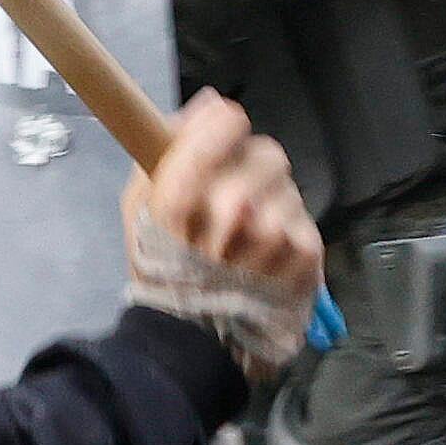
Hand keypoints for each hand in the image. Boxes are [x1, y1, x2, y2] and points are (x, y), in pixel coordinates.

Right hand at [121, 91, 325, 375]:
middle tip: (237, 192)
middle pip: (265, 153)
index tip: (224, 129)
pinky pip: (303, 217)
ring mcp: (274, 235)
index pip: (221, 127)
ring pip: (288, 185)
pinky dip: (289, 230)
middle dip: (252, 167)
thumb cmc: (162, 268)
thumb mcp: (141, 208)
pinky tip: (268, 254)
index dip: (225, 123)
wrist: (196, 340)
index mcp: (182, 198)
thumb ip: (167, 150)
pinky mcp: (304, 257)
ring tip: (252, 233)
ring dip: (273, 201)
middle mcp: (232, 212)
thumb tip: (209, 105)